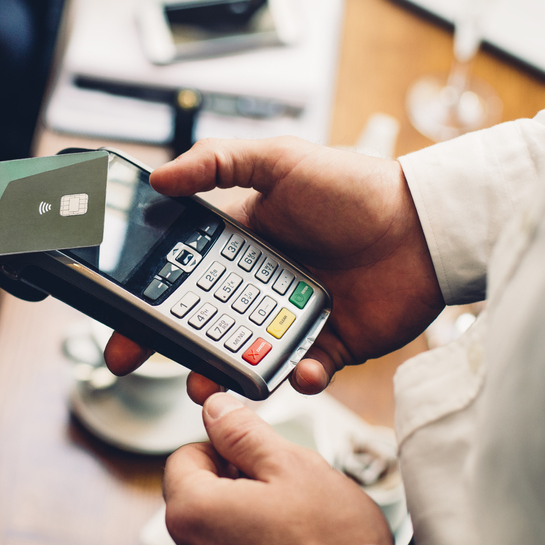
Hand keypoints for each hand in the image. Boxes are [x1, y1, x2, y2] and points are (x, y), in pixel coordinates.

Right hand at [103, 137, 442, 398]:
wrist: (425, 223)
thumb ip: (217, 163)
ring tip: (210, 384)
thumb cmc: (356, 187)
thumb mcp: (280, 160)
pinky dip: (300, 376)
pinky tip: (302, 369)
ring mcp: (293, 316)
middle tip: (133, 366)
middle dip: (166, 347)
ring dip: (221, 373)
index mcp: (240, 243)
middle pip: (201, 323)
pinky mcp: (332, 344)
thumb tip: (158, 176)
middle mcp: (260, 283)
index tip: (119, 324)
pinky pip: (304, 371)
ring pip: (243, 355)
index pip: (181, 277)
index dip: (146, 302)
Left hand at [164, 392, 392, 544]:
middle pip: (198, 497)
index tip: (255, 456)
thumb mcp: (291, 467)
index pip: (185, 457)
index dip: (222, 448)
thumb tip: (216, 409)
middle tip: (283, 493)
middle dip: (235, 487)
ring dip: (244, 523)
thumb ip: (242, 433)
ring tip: (291, 529)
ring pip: (215, 534)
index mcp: (193, 513)